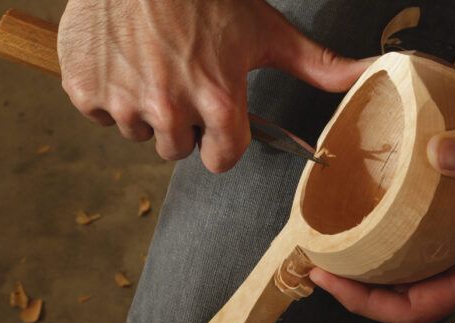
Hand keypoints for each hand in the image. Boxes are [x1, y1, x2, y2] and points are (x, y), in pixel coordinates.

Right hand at [58, 0, 367, 171]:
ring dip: (146, 107)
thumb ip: (317, 65)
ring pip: (139, 131)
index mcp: (218, 102)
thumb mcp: (267, 31)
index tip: (219, 124)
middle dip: (184, 122)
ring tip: (153, 63)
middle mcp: (170, 110)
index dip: (222, 141)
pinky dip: (108, 91)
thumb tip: (369, 73)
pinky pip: (100, 112)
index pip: (222, 160)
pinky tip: (123, 59)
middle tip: (183, 78)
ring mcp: (124, 102)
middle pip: (179, 148)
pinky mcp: (86, 91)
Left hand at [310, 16, 454, 322]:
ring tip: (330, 241)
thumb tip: (439, 154)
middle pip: (403, 298)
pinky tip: (364, 214)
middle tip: (318, 258)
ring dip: (367, 263)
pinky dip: (385, 235)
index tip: (329, 278)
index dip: (367, 302)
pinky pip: (413, 240)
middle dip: (357, 288)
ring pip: (406, 271)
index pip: (417, 307)